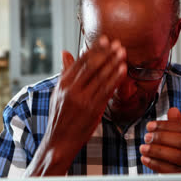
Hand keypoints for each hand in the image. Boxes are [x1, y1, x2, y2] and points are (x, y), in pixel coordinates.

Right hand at [25, 36, 126, 175]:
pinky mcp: (93, 110)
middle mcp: (72, 90)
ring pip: (101, 77)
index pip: (81, 61)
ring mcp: (83, 100)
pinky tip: (123, 70)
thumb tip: (66, 52)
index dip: (95, 49)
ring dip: (114, 63)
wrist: (59, 141)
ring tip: (122, 53)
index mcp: (63, 84)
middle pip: (93, 66)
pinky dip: (116, 78)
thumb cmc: (60, 116)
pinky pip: (107, 90)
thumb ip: (65, 72)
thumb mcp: (58, 92)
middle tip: (118, 43)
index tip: (105, 39)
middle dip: (107, 53)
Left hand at [140, 108, 180, 172]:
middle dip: (162, 138)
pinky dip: (157, 164)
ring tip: (143, 148)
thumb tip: (173, 110)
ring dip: (157, 151)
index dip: (166, 126)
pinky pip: (173, 171)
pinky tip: (146, 160)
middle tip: (146, 137)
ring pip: (178, 156)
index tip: (149, 126)